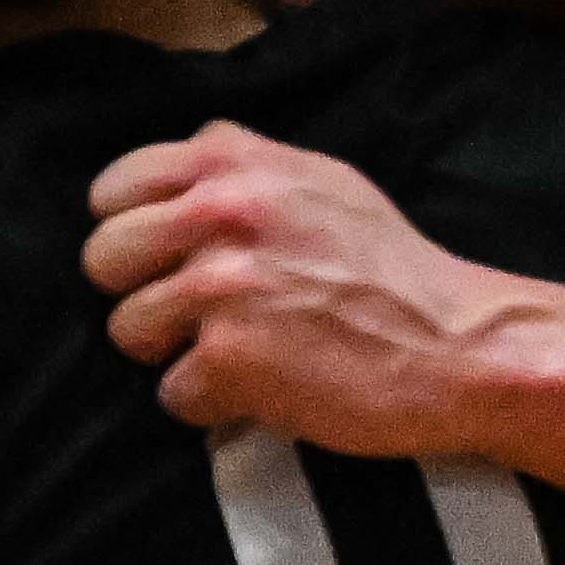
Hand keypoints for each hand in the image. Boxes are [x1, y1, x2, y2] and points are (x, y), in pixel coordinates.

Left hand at [83, 125, 534, 456]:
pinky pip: (172, 392)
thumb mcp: (319, 182)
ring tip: (241, 351)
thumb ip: (240, 169)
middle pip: (102, 260)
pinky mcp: (229, 358)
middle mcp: (218, 214)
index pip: (113, 190)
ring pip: (126, 330)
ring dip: (175, 352)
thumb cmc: (392, 269)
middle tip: (199, 314)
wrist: (461, 346)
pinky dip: (211, 402)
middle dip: (142, 292)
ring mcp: (220, 287)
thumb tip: (176, 170)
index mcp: (231, 162)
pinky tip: (265, 388)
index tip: (162, 257)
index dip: (131, 229)